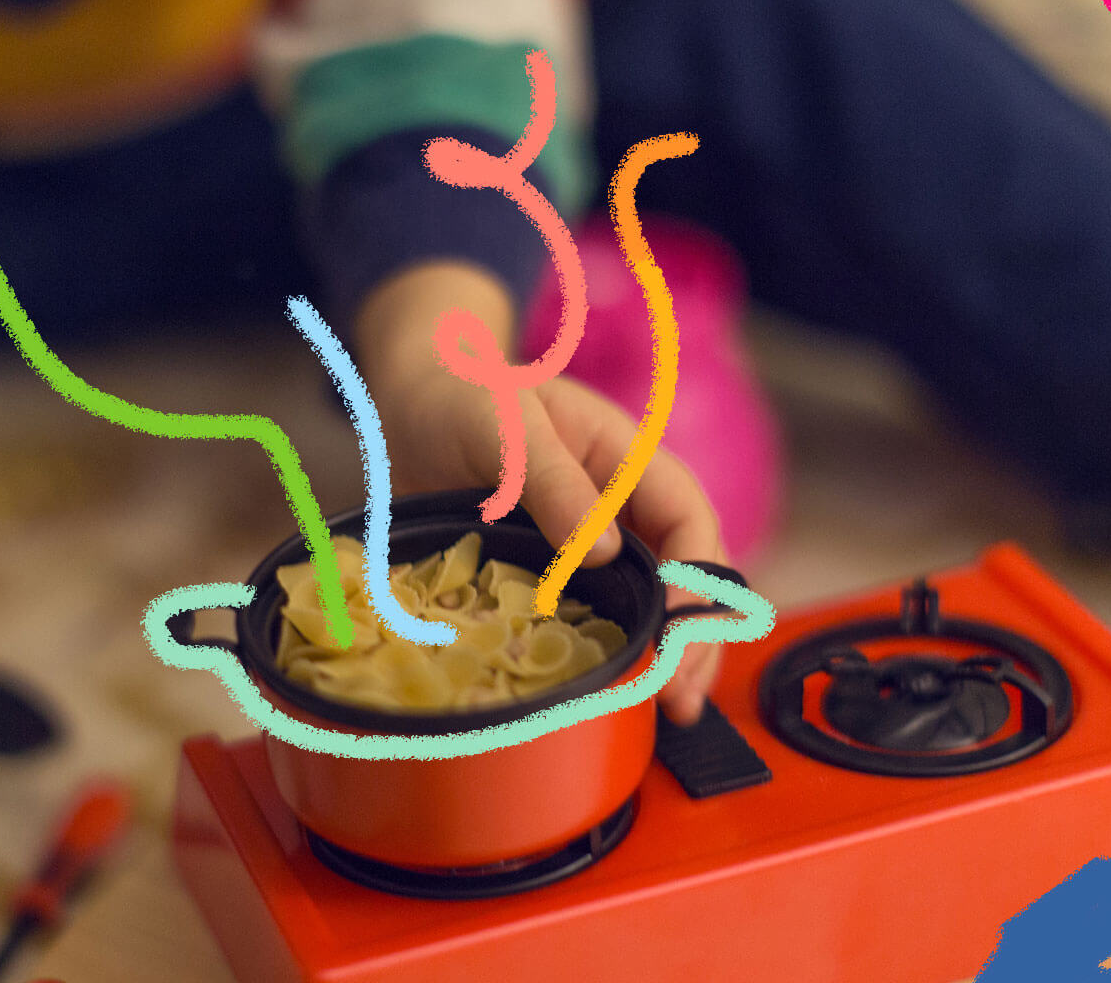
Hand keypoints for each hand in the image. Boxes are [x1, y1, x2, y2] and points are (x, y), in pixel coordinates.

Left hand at [377, 367, 728, 722]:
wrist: (414, 406)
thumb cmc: (465, 397)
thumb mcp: (506, 425)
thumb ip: (552, 480)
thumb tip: (606, 553)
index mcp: (629, 462)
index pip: (690, 522)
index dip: (696, 579)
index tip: (676, 632)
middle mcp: (623, 511)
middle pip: (687, 578)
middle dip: (695, 639)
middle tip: (678, 699)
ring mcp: (591, 550)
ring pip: (651, 609)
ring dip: (663, 660)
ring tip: (660, 714)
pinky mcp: (554, 581)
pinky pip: (594, 624)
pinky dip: (606, 661)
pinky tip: (606, 700)